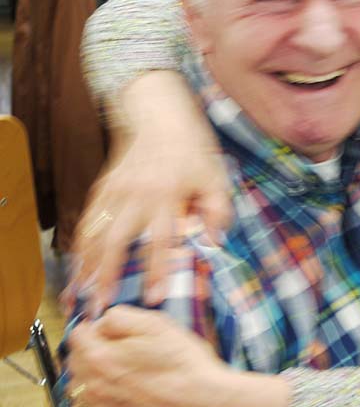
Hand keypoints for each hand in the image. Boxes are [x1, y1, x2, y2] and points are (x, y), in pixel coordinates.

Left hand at [68, 306, 233, 406]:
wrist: (199, 395)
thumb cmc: (182, 362)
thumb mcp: (156, 323)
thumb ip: (121, 316)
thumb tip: (104, 319)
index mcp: (101, 356)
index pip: (76, 333)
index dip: (93, 324)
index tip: (107, 326)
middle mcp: (95, 382)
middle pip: (74, 357)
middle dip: (89, 345)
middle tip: (116, 341)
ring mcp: (101, 401)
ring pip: (79, 380)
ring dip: (91, 368)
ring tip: (118, 362)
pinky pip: (90, 398)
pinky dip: (98, 388)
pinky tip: (120, 381)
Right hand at [70, 74, 231, 315]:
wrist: (159, 117)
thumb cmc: (193, 150)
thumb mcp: (216, 178)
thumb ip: (218, 212)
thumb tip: (214, 243)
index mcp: (167, 194)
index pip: (160, 240)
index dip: (157, 271)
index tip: (153, 298)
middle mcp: (136, 195)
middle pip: (117, 241)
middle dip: (108, 276)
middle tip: (102, 306)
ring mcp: (114, 191)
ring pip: (95, 235)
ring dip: (88, 266)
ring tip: (83, 294)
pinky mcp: (101, 189)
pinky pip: (87, 222)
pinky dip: (80, 247)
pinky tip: (79, 267)